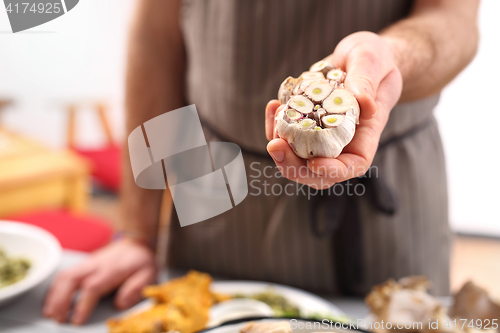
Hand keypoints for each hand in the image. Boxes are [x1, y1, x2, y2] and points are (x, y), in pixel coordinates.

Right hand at [43, 238, 156, 324]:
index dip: (83, 305)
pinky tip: (51, 303)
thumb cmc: (140, 261)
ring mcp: (87, 264)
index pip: (93, 287)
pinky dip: (54, 290)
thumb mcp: (148, 273)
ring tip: (51, 314)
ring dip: (54, 296)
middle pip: (71, 280)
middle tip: (59, 319)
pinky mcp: (83, 266)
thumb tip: (120, 303)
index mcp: (112, 270)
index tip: (77, 320)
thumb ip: (136, 288)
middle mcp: (96, 266)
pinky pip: (63, 275)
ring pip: (64, 277)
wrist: (135, 242)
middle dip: (61, 301)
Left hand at [266, 31, 402, 188]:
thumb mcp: (372, 60)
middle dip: (293, 166)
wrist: (359, 55)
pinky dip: (275, 124)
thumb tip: (365, 105)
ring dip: (280, 146)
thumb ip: (367, 80)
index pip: (352, 165)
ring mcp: (319, 133)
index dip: (333, 171)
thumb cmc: (374, 58)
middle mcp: (340, 140)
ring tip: (274, 116)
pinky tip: (273, 105)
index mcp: (364, 134)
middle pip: (317, 169)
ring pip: (297, 156)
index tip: (314, 163)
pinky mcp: (304, 122)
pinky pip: (286, 134)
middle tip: (275, 145)